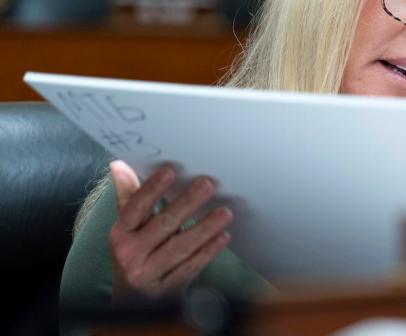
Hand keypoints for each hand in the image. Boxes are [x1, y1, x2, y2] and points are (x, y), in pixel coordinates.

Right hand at [108, 160, 232, 301]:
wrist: (130, 303)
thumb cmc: (133, 255)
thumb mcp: (126, 230)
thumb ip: (128, 198)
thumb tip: (119, 164)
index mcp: (120, 235)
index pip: (134, 208)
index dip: (151, 190)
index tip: (170, 171)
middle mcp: (130, 255)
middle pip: (162, 225)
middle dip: (186, 204)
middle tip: (208, 185)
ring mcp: (148, 275)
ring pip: (179, 248)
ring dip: (204, 229)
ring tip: (224, 212)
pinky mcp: (167, 291)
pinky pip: (190, 268)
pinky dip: (207, 252)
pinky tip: (222, 237)